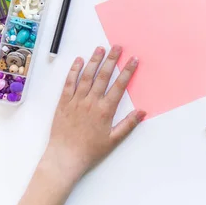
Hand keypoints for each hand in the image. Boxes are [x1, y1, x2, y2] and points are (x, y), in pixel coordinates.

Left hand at [5, 46, 145, 204]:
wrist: (65, 157)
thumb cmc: (90, 151)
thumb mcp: (113, 140)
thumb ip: (128, 124)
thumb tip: (142, 112)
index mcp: (105, 111)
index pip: (119, 86)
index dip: (127, 71)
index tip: (133, 60)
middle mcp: (91, 102)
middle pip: (104, 76)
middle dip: (112, 60)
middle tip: (117, 47)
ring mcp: (76, 101)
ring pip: (87, 76)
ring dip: (94, 61)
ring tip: (100, 49)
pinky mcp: (63, 103)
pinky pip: (69, 83)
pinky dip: (74, 70)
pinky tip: (79, 61)